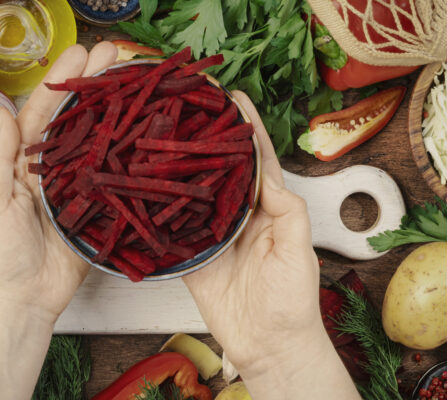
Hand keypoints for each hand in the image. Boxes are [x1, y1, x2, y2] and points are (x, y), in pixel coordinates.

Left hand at [0, 42, 117, 320]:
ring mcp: (77, 189)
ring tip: (136, 82)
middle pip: (77, 121)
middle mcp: (52, 170)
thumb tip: (1, 112)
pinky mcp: (97, 212)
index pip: (43, 114)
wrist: (21, 301)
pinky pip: (115, 181)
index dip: (62, 82)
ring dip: (115, 114)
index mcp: (22, 163)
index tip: (81, 52)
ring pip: (99, 145)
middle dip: (95, 87)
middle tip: (117, 55)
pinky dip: (129, 158)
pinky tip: (146, 134)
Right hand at [183, 91, 326, 378]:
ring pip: (194, 194)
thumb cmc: (293, 303)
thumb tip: (266, 175)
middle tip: (189, 109)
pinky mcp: (193, 258)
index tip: (233, 99)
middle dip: (207, 140)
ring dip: (181, 168)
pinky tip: (148, 188)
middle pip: (220, 171)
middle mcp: (238, 217)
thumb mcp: (298, 252)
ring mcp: (213, 236)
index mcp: (269, 210)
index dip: (246, 130)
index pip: (257, 161)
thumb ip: (286, 211)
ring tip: (163, 137)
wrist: (269, 347)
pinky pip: (174, 230)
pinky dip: (161, 211)